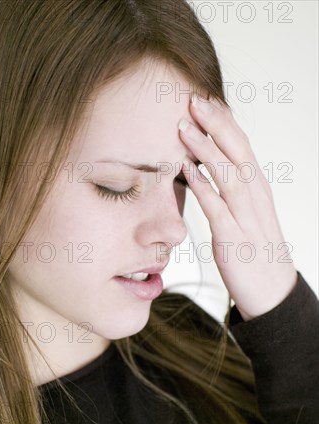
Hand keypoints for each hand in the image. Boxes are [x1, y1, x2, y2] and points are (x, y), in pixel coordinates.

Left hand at [178, 94, 297, 320]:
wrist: (272, 290)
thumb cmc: (255, 249)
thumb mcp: (247, 213)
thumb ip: (230, 189)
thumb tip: (207, 167)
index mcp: (257, 187)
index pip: (242, 145)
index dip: (223, 121)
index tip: (203, 99)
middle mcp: (255, 197)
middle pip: (238, 151)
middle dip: (216, 124)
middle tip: (193, 100)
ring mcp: (246, 217)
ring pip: (228, 174)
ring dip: (206, 150)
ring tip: (184, 128)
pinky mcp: (233, 239)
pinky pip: (217, 208)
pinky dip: (202, 186)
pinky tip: (186, 171)